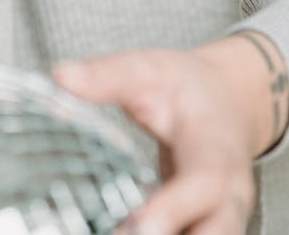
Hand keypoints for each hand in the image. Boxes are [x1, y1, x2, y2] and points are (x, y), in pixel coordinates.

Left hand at [53, 34, 288, 234]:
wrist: (226, 100)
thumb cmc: (185, 87)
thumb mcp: (149, 69)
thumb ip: (108, 75)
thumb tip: (60, 75)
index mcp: (216, 150)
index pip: (205, 183)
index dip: (175, 208)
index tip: (140, 226)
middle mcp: (229, 194)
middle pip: (219, 233)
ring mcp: (222, 219)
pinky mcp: (204, 228)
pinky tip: (116, 232)